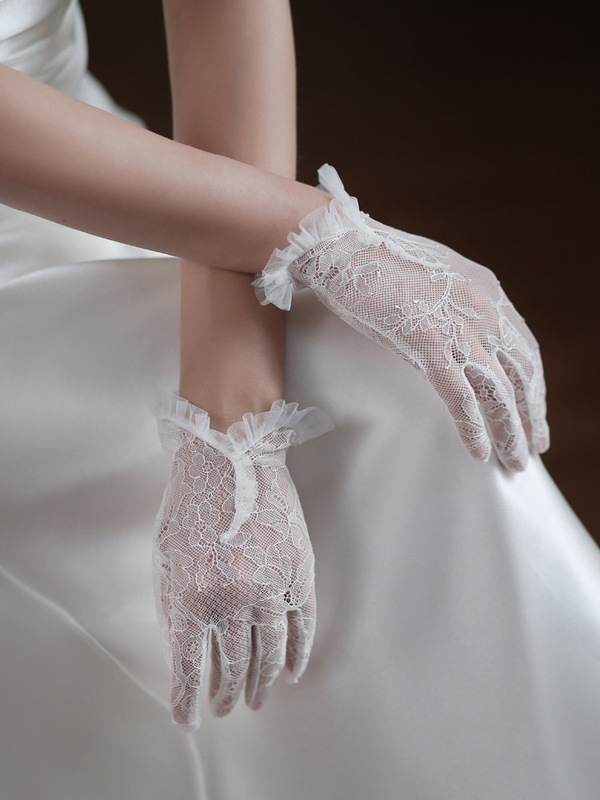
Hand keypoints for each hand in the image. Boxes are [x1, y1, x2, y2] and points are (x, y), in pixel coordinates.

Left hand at [152, 393, 332, 730]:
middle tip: (224, 708)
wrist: (230, 455)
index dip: (188, 700)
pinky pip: (302, 626)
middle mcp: (232, 598)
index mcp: (191, 596)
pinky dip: (297, 654)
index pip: (189, 668)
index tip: (189, 719)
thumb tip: (185, 653)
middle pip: (231, 666)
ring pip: (269, 653)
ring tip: (255, 700)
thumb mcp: (166, 557)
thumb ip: (174, 607)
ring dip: (260, 682)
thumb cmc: (191, 503)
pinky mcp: (299, 570)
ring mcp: (271, 585)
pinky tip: (291, 672)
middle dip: (224, 694)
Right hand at [254, 165, 548, 469]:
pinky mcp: (428, 343)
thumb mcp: (431, 278)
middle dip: (530, 416)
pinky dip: (473, 428)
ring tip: (514, 462)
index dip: (533, 386)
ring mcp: (457, 326)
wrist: (341, 246)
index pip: (524, 349)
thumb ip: (454, 303)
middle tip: (532, 449)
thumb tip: (457, 334)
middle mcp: (483, 308)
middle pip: (521, 374)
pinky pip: (460, 397)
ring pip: (498, 391)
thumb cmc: (375, 262)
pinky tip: (479, 452)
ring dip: (510, 431)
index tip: (534, 413)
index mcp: (486, 291)